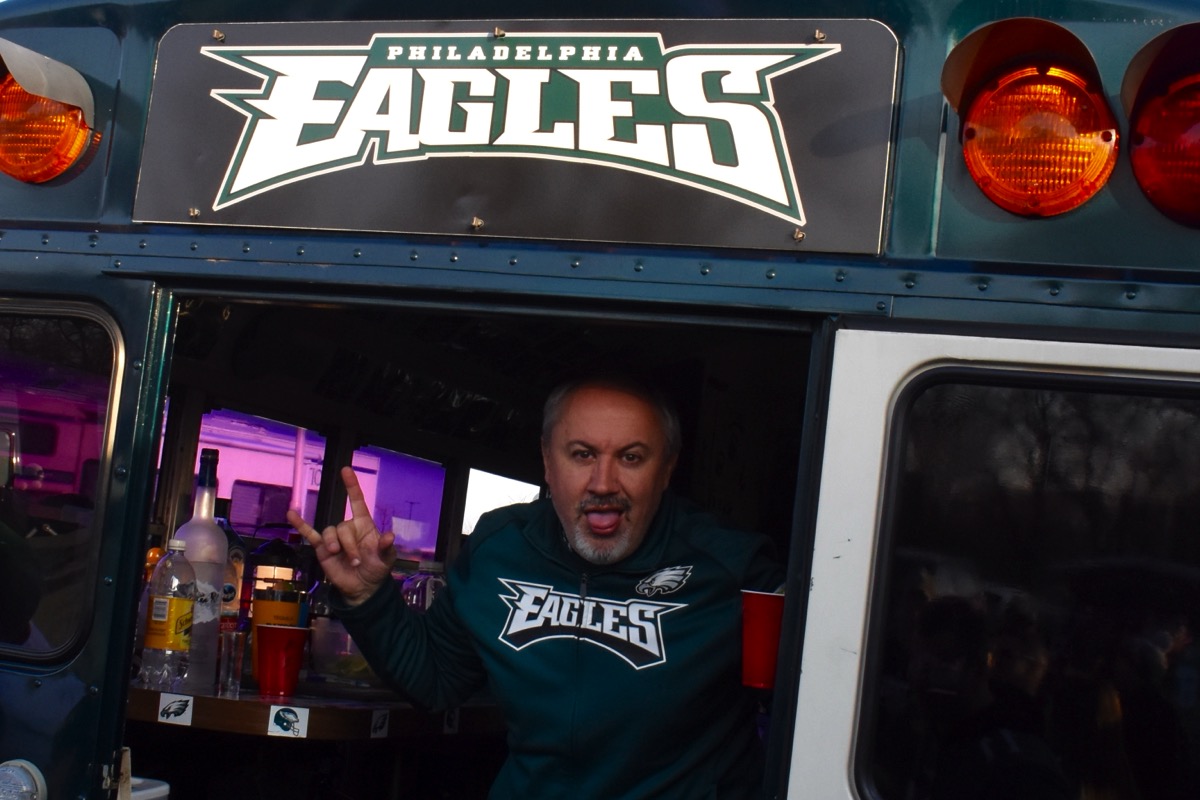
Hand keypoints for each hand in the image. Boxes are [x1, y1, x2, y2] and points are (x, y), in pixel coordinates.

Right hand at [287, 466, 395, 605]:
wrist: (363, 588)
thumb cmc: (376, 568)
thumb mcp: (386, 558)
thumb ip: (386, 547)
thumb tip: (389, 535)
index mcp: (364, 525)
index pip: (357, 501)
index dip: (352, 486)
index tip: (346, 470)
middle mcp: (348, 529)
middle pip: (343, 526)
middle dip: (349, 545)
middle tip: (357, 562)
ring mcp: (334, 538)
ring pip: (329, 532)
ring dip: (334, 545)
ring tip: (340, 557)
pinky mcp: (322, 549)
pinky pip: (310, 534)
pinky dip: (300, 524)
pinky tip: (291, 514)